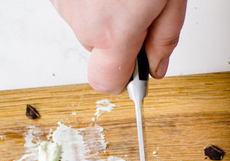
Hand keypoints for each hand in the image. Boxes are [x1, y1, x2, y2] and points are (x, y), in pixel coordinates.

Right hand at [50, 0, 186, 93]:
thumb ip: (164, 38)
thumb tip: (156, 67)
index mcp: (114, 31)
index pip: (107, 84)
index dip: (124, 79)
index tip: (137, 69)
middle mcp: (84, 21)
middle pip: (100, 50)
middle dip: (119, 35)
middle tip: (138, 8)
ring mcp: (65, 4)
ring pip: (87, 25)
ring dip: (104, 13)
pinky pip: (76, 6)